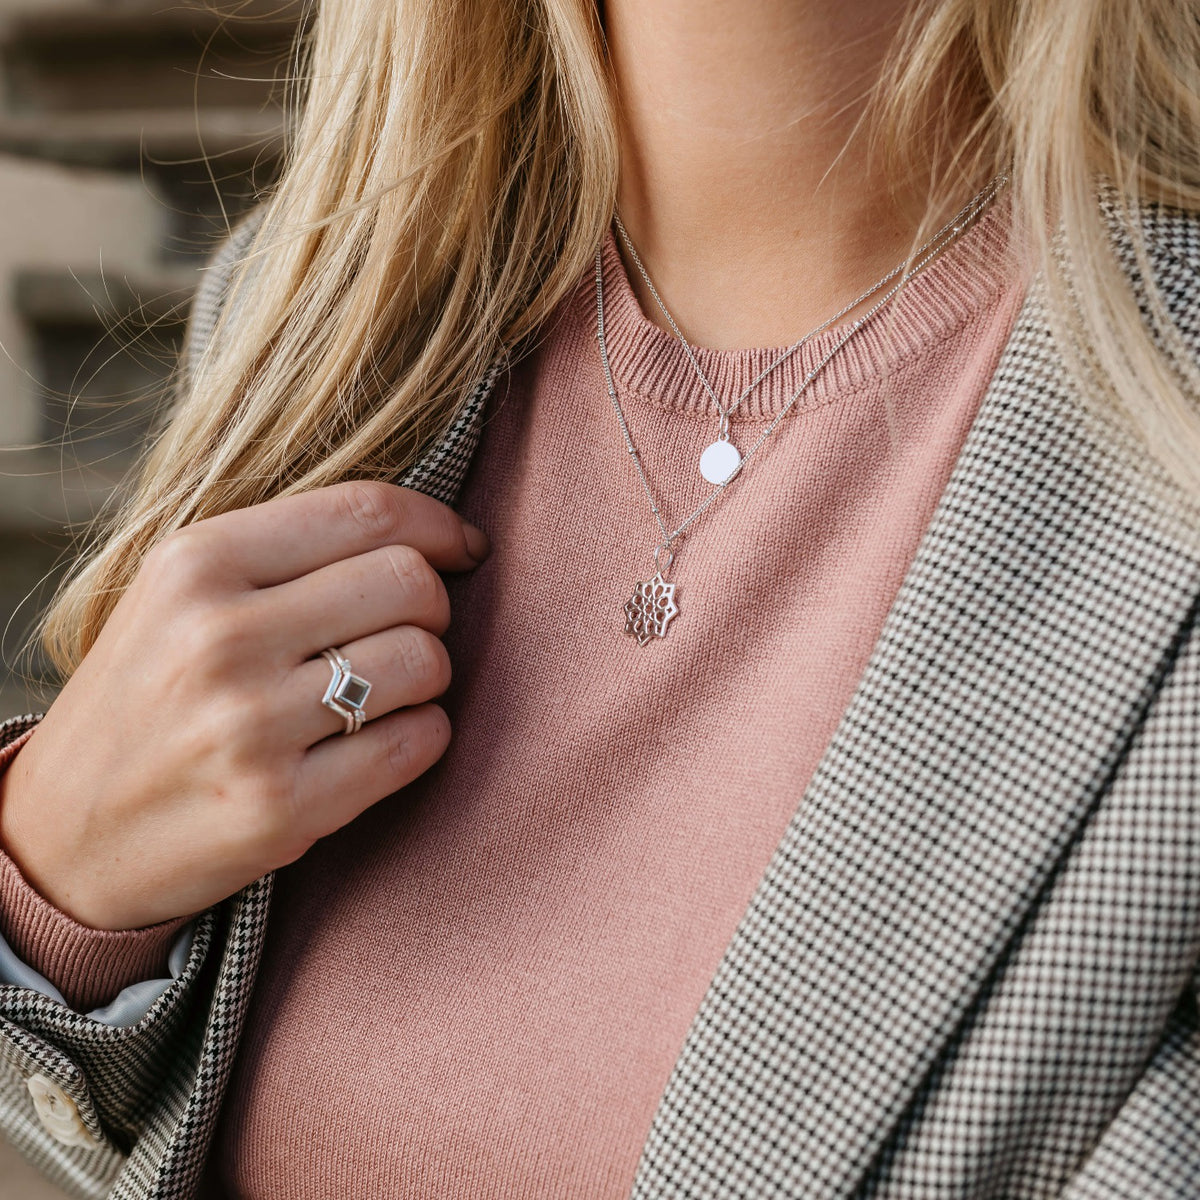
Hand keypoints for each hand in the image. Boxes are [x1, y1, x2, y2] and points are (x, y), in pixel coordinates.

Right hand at [0, 482, 487, 929]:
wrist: (65, 837)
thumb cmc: (147, 700)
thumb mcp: (181, 597)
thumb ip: (287, 554)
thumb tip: (432, 534)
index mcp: (196, 563)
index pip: (366, 511)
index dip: (438, 525)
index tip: (463, 548)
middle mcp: (220, 636)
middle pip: (410, 582)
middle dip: (434, 605)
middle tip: (408, 630)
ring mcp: (250, 727)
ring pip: (425, 661)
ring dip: (428, 676)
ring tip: (386, 692)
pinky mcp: (281, 808)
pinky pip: (418, 743)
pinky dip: (422, 736)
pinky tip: (380, 741)